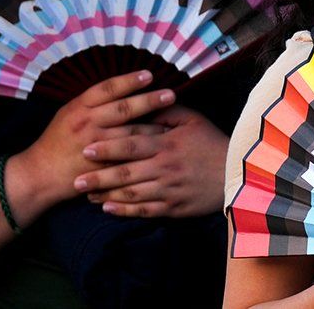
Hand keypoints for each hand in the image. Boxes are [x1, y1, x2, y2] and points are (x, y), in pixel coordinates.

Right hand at [13, 71, 173, 204]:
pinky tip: (162, 148)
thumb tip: (122, 86)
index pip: (108, 89)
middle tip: (171, 94)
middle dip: (150, 100)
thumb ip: (93, 102)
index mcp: (79, 107)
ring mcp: (95, 146)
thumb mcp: (69, 113)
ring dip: (155, 127)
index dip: (130, 80)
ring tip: (175, 121)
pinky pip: (129, 158)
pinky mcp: (101, 166)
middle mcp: (87, 123)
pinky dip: (146, 152)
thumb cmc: (57, 141)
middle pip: (124, 109)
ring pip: (130, 133)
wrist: (40, 174)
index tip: (150, 74)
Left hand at [77, 105, 228, 216]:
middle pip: (125, 172)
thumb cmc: (212, 143)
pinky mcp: (174, 207)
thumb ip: (166, 111)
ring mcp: (169, 189)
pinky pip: (145, 211)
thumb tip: (144, 102)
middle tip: (75, 178)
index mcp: (168, 144)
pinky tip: (108, 209)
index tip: (85, 148)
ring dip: (106, 195)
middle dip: (97, 176)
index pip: (131, 144)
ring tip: (85, 194)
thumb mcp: (194, 120)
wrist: (239, 174)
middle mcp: (165, 167)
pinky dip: (125, 211)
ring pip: (131, 194)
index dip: (107, 147)